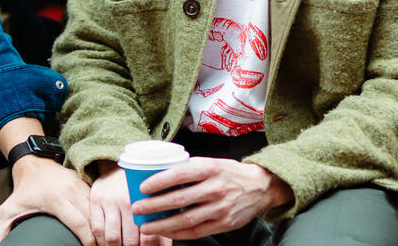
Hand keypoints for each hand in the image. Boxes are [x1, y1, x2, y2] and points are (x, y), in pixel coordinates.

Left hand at [0, 155, 94, 244]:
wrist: (33, 162)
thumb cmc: (23, 188)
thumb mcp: (8, 208)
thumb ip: (1, 229)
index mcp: (55, 199)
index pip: (79, 224)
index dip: (88, 240)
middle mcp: (70, 191)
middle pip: (93, 218)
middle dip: (99, 236)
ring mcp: (80, 185)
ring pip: (98, 209)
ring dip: (102, 225)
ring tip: (104, 240)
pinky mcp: (85, 182)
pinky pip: (97, 201)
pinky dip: (101, 214)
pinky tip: (102, 225)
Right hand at [88, 164, 170, 245]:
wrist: (117, 167)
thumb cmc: (137, 188)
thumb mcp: (151, 201)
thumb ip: (158, 222)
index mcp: (145, 203)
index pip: (148, 237)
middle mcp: (127, 202)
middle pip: (130, 240)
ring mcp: (110, 202)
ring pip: (112, 237)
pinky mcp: (96, 201)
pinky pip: (97, 228)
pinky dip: (101, 241)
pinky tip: (106, 242)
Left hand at [134, 158, 290, 240]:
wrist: (260, 187)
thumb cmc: (230, 173)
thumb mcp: (212, 163)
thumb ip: (190, 169)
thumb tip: (158, 174)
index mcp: (211, 168)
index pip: (180, 174)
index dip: (159, 181)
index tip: (142, 187)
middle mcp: (216, 188)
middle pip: (179, 199)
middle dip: (154, 206)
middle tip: (137, 208)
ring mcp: (220, 208)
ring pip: (186, 219)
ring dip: (162, 224)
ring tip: (146, 226)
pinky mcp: (224, 223)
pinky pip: (196, 231)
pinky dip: (179, 233)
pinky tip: (166, 232)